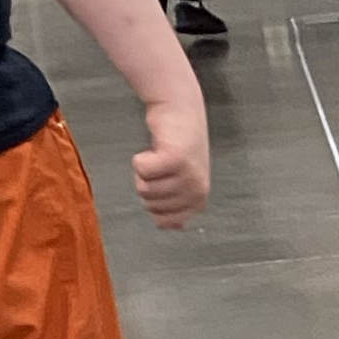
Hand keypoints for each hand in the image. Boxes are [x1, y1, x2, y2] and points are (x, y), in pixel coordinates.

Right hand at [131, 81, 211, 227]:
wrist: (180, 111)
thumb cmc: (178, 145)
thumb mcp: (183, 180)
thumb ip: (178, 204)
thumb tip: (173, 227)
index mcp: (198, 201)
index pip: (164, 221)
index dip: (153, 201)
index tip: (163, 182)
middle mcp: (197, 191)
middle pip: (150, 204)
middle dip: (147, 183)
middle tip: (161, 165)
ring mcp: (188, 176)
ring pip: (144, 187)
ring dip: (144, 169)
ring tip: (159, 156)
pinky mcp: (175, 158)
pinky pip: (141, 168)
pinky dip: (140, 158)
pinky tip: (154, 149)